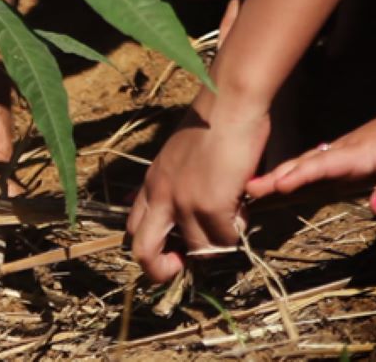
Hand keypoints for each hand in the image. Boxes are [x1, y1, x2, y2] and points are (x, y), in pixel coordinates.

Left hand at [127, 95, 269, 281]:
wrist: (228, 104)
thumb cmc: (210, 125)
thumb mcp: (175, 157)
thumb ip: (168, 182)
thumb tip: (154, 203)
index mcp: (150, 184)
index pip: (132, 229)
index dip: (151, 249)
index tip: (174, 251)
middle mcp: (160, 196)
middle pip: (143, 252)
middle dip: (161, 270)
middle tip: (185, 265)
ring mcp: (183, 203)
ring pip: (197, 251)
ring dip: (217, 244)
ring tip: (232, 219)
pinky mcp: (210, 205)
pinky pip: (225, 240)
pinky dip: (237, 232)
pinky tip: (243, 208)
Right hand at [246, 90, 375, 216]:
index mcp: (354, 154)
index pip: (320, 166)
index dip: (298, 176)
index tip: (276, 187)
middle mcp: (340, 151)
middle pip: (302, 163)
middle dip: (274, 176)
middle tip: (248, 189)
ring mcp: (339, 152)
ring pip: (303, 162)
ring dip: (278, 174)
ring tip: (254, 186)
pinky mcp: (342, 155)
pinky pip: (310, 164)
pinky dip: (291, 171)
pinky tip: (282, 178)